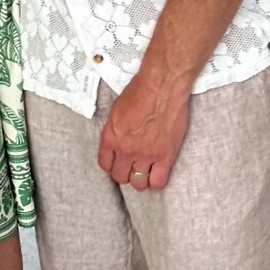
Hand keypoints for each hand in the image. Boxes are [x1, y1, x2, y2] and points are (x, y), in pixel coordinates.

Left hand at [97, 70, 190, 190]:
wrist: (162, 85)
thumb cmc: (140, 91)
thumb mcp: (116, 110)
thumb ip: (114, 131)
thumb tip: (117, 142)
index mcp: (110, 137)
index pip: (104, 165)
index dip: (111, 166)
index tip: (117, 164)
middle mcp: (125, 149)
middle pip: (120, 177)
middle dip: (125, 173)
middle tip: (132, 167)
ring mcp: (145, 155)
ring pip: (138, 183)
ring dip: (140, 179)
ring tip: (145, 171)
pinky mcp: (165, 156)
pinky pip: (158, 181)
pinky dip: (156, 180)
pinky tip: (158, 172)